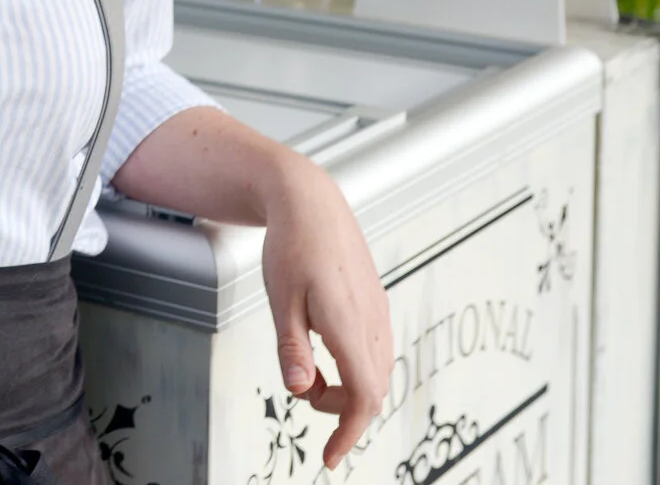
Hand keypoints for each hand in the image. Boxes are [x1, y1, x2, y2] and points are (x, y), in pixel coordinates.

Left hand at [260, 157, 390, 468]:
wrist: (312, 202)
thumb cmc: (292, 246)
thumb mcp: (280, 299)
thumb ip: (291, 348)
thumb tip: (298, 390)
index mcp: (349, 325)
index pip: (363, 396)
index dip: (348, 433)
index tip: (330, 457)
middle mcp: (373, 323)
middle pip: (371, 392)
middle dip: (339, 408)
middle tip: (302, 390)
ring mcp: (379, 314)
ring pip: (375, 373)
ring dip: (345, 387)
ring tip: (307, 368)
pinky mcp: (375, 306)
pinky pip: (374, 353)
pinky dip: (353, 368)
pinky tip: (324, 352)